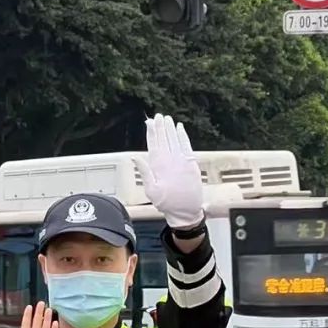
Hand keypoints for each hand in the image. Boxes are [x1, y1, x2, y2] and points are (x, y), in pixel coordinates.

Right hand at [139, 113, 204, 228]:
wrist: (187, 211)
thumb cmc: (167, 203)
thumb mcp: (150, 190)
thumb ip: (144, 172)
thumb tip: (136, 158)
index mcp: (159, 166)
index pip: (154, 144)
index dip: (151, 132)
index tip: (149, 122)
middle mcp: (170, 160)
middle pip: (164, 138)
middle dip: (160, 126)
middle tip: (158, 116)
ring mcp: (182, 160)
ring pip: (174, 139)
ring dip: (170, 128)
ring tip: (167, 118)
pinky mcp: (192, 162)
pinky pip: (186, 144)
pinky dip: (183, 135)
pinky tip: (180, 128)